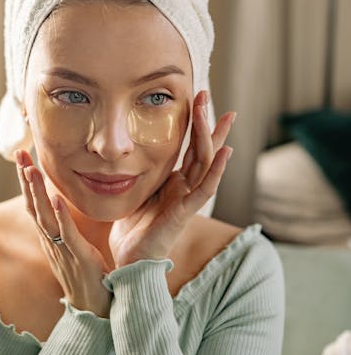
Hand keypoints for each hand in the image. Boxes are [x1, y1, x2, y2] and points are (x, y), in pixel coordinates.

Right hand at [15, 150, 111, 317]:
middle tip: (19, 152)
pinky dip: (61, 215)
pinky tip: (57, 198)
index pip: (33, 203)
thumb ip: (66, 224)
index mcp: (50, 235)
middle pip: (32, 205)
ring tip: (31, 169)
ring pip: (44, 217)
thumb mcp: (73, 244)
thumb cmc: (86, 275)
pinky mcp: (78, 257)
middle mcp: (50, 240)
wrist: (95, 307)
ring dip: (37, 192)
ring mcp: (61, 249)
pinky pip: (67, 234)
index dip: (26, 180)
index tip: (22, 155)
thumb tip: (63, 201)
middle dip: (25, 178)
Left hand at [108, 91, 235, 267]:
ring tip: (219, 114)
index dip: (195, 125)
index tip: (197, 100)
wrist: (130, 260)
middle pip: (201, 149)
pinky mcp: (185, 212)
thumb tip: (131, 150)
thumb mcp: (135, 191)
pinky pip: (205, 188)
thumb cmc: (132, 229)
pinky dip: (216, 170)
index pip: (189, 148)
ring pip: (205, 162)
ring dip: (211, 137)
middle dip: (207, 122)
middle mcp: (184, 187)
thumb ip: (142, 173)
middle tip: (207, 94)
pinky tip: (225, 152)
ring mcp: (187, 199)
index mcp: (173, 182)